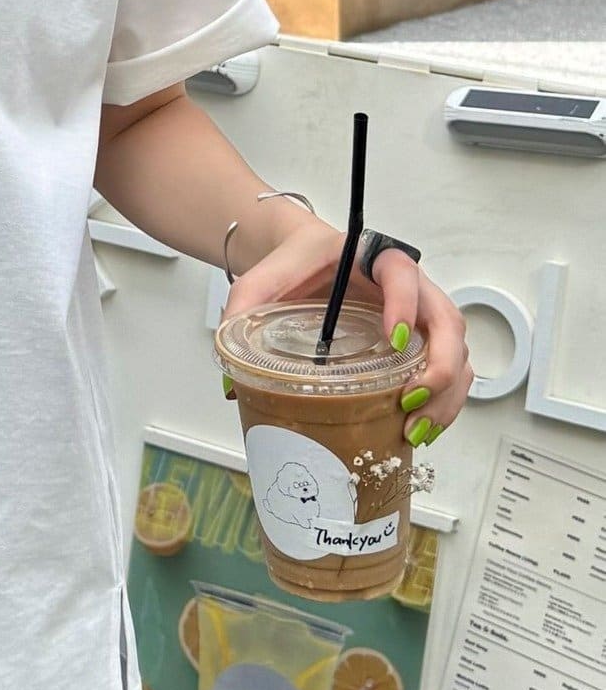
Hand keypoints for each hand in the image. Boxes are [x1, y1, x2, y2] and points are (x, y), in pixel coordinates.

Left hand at [221, 215, 473, 445]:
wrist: (304, 262)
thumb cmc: (294, 267)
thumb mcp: (262, 282)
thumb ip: (241, 313)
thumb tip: (231, 385)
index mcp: (374, 260)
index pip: (403, 274)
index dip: (405, 304)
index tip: (391, 337)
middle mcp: (410, 288)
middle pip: (448, 323)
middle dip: (438, 367)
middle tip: (410, 402)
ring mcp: (420, 317)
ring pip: (457, 353)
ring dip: (446, 395)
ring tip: (415, 430)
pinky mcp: (419, 344)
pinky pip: (448, 371)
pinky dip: (443, 403)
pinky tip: (420, 430)